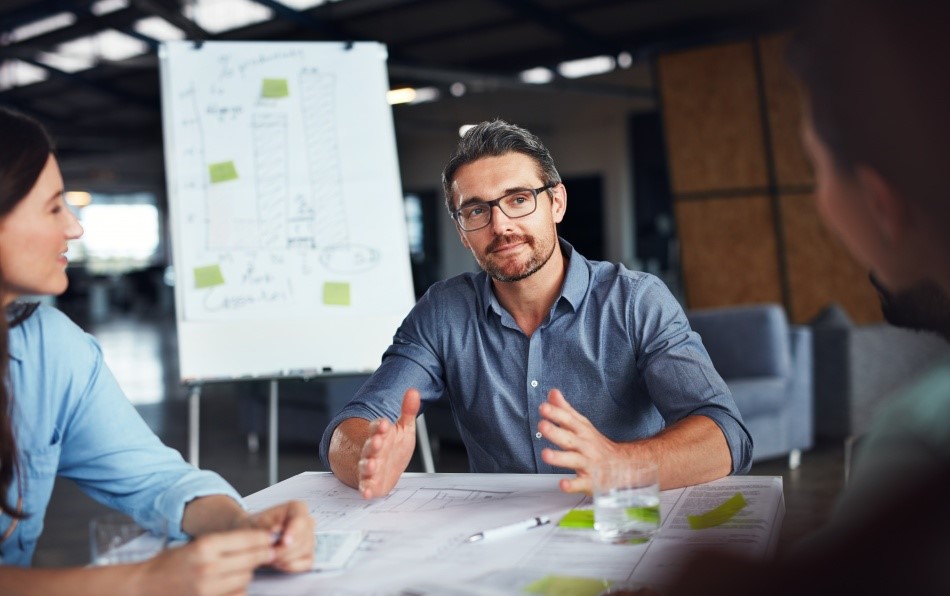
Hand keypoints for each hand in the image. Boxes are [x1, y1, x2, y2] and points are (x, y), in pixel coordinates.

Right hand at [137, 528, 274, 595]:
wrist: (143, 587)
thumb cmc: (167, 565)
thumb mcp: (195, 544)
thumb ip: (224, 544)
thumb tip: (256, 541)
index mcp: (205, 546)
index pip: (247, 539)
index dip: (263, 538)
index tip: (271, 538)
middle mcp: (209, 567)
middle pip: (251, 559)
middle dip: (261, 554)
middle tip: (267, 551)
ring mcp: (208, 589)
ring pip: (246, 578)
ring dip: (247, 572)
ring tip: (239, 568)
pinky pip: (237, 594)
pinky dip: (238, 589)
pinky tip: (230, 584)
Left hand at [238, 501, 314, 572]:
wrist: (252, 538)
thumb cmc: (256, 527)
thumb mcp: (256, 523)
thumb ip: (266, 526)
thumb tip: (276, 530)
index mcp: (297, 508)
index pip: (301, 520)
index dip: (294, 532)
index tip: (284, 541)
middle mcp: (306, 522)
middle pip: (303, 538)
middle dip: (285, 549)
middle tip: (270, 552)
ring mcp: (309, 538)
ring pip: (305, 551)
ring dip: (286, 558)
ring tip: (271, 556)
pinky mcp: (308, 554)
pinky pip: (306, 563)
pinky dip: (292, 566)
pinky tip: (280, 562)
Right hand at [357, 388, 419, 498]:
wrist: (384, 467)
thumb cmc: (393, 447)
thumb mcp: (403, 428)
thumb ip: (407, 411)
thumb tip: (413, 391)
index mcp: (380, 435)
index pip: (377, 427)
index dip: (380, 426)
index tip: (385, 423)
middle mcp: (372, 451)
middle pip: (370, 446)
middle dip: (373, 444)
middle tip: (377, 441)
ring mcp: (370, 467)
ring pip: (366, 465)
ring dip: (368, 465)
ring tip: (372, 465)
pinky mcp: (371, 483)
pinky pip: (365, 486)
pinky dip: (365, 489)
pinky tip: (366, 492)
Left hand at [538, 388, 621, 493]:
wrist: (625, 466)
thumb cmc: (597, 445)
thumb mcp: (583, 425)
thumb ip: (565, 410)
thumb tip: (552, 393)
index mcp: (582, 432)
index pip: (568, 420)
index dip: (556, 413)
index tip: (543, 407)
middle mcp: (585, 446)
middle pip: (569, 438)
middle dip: (555, 432)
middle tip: (542, 425)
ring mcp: (588, 463)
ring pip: (573, 460)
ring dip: (559, 457)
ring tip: (545, 454)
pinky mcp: (591, 481)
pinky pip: (581, 483)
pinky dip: (572, 485)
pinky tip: (563, 484)